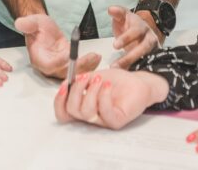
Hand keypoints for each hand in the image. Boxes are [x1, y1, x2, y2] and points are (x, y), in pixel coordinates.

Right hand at [14, 14, 100, 78]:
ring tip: (97, 57)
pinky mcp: (68, 65)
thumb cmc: (38, 26)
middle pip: (64, 73)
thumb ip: (28, 23)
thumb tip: (20, 23)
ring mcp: (60, 67)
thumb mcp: (33, 21)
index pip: (50, 66)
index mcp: (39, 59)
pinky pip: (79, 69)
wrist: (42, 29)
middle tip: (92, 57)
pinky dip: (89, 65)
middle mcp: (50, 67)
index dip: (60, 62)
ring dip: (87, 66)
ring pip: (74, 73)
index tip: (70, 53)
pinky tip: (97, 58)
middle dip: (79, 66)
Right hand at [54, 69, 169, 129]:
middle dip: (75, 91)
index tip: (63, 86)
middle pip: (72, 111)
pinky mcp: (116, 121)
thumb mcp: (92, 77)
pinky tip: (108, 85)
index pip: (63, 113)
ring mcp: (102, 120)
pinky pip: (104, 112)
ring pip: (86, 112)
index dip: (59, 101)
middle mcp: (90, 116)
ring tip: (99, 78)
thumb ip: (79, 81)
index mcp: (82, 106)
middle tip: (84, 77)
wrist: (138, 82)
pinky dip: (104, 96)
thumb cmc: (117, 81)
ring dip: (90, 91)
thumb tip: (66, 82)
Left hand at [108, 5, 161, 68]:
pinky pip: (147, 67)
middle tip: (115, 65)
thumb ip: (118, 13)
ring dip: (133, 66)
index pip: (136, 32)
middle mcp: (150, 38)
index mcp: (142, 27)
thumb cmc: (129, 25)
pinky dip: (138, 72)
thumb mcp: (123, 16)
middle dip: (130, 57)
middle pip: (144, 48)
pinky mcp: (152, 60)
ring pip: (146, 59)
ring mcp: (153, 50)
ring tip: (119, 72)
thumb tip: (111, 9)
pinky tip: (127, 78)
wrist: (141, 33)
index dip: (126, 38)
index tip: (114, 46)